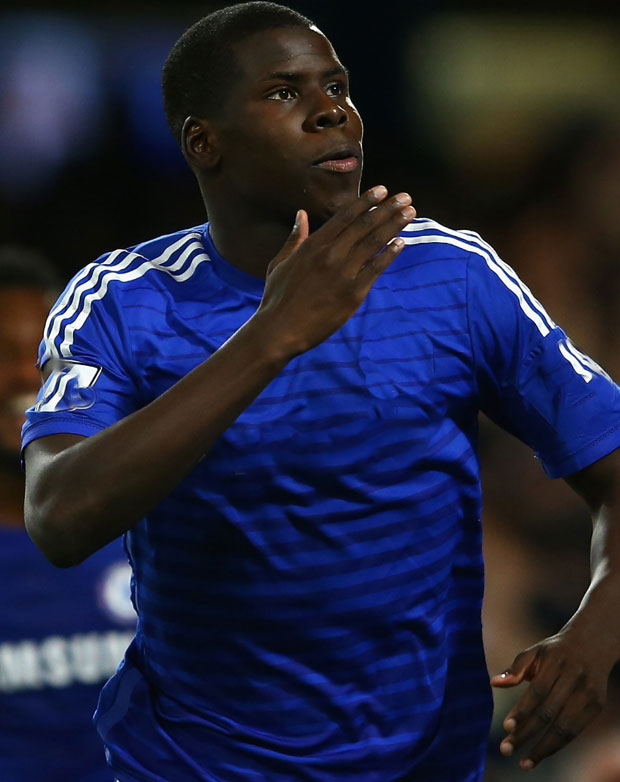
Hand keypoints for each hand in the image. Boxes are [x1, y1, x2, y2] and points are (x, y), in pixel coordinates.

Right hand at [256, 185, 414, 357]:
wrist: (279, 329)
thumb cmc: (277, 297)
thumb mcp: (279, 262)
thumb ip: (294, 238)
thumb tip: (301, 214)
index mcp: (314, 245)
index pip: (346, 216)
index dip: (366, 201)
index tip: (382, 190)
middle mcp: (331, 254)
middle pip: (365, 225)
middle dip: (388, 208)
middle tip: (406, 197)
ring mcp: (343, 274)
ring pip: (374, 243)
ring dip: (394, 225)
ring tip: (410, 212)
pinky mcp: (353, 294)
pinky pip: (376, 269)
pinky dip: (390, 254)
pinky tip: (401, 242)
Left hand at [491, 630, 609, 770]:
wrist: (593, 642)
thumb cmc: (555, 651)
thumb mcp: (534, 651)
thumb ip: (515, 668)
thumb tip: (493, 683)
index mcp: (556, 662)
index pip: (537, 691)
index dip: (523, 710)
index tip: (506, 727)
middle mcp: (574, 678)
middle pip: (549, 712)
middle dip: (527, 733)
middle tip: (506, 749)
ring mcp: (588, 693)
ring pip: (565, 727)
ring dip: (543, 748)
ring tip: (524, 762)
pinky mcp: (597, 705)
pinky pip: (577, 730)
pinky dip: (559, 744)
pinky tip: (542, 753)